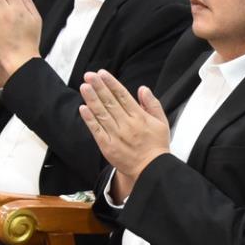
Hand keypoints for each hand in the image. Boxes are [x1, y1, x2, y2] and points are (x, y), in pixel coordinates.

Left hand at [79, 70, 171, 196]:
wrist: (151, 170)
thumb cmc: (157, 146)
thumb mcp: (162, 123)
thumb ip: (152, 104)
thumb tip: (142, 89)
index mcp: (139, 117)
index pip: (122, 95)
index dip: (111, 83)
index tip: (102, 73)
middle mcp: (126, 124)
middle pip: (110, 102)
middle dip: (99, 87)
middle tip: (89, 75)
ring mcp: (116, 135)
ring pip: (101, 114)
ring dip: (92, 99)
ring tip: (84, 86)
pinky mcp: (108, 146)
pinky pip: (97, 131)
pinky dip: (90, 119)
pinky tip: (83, 108)